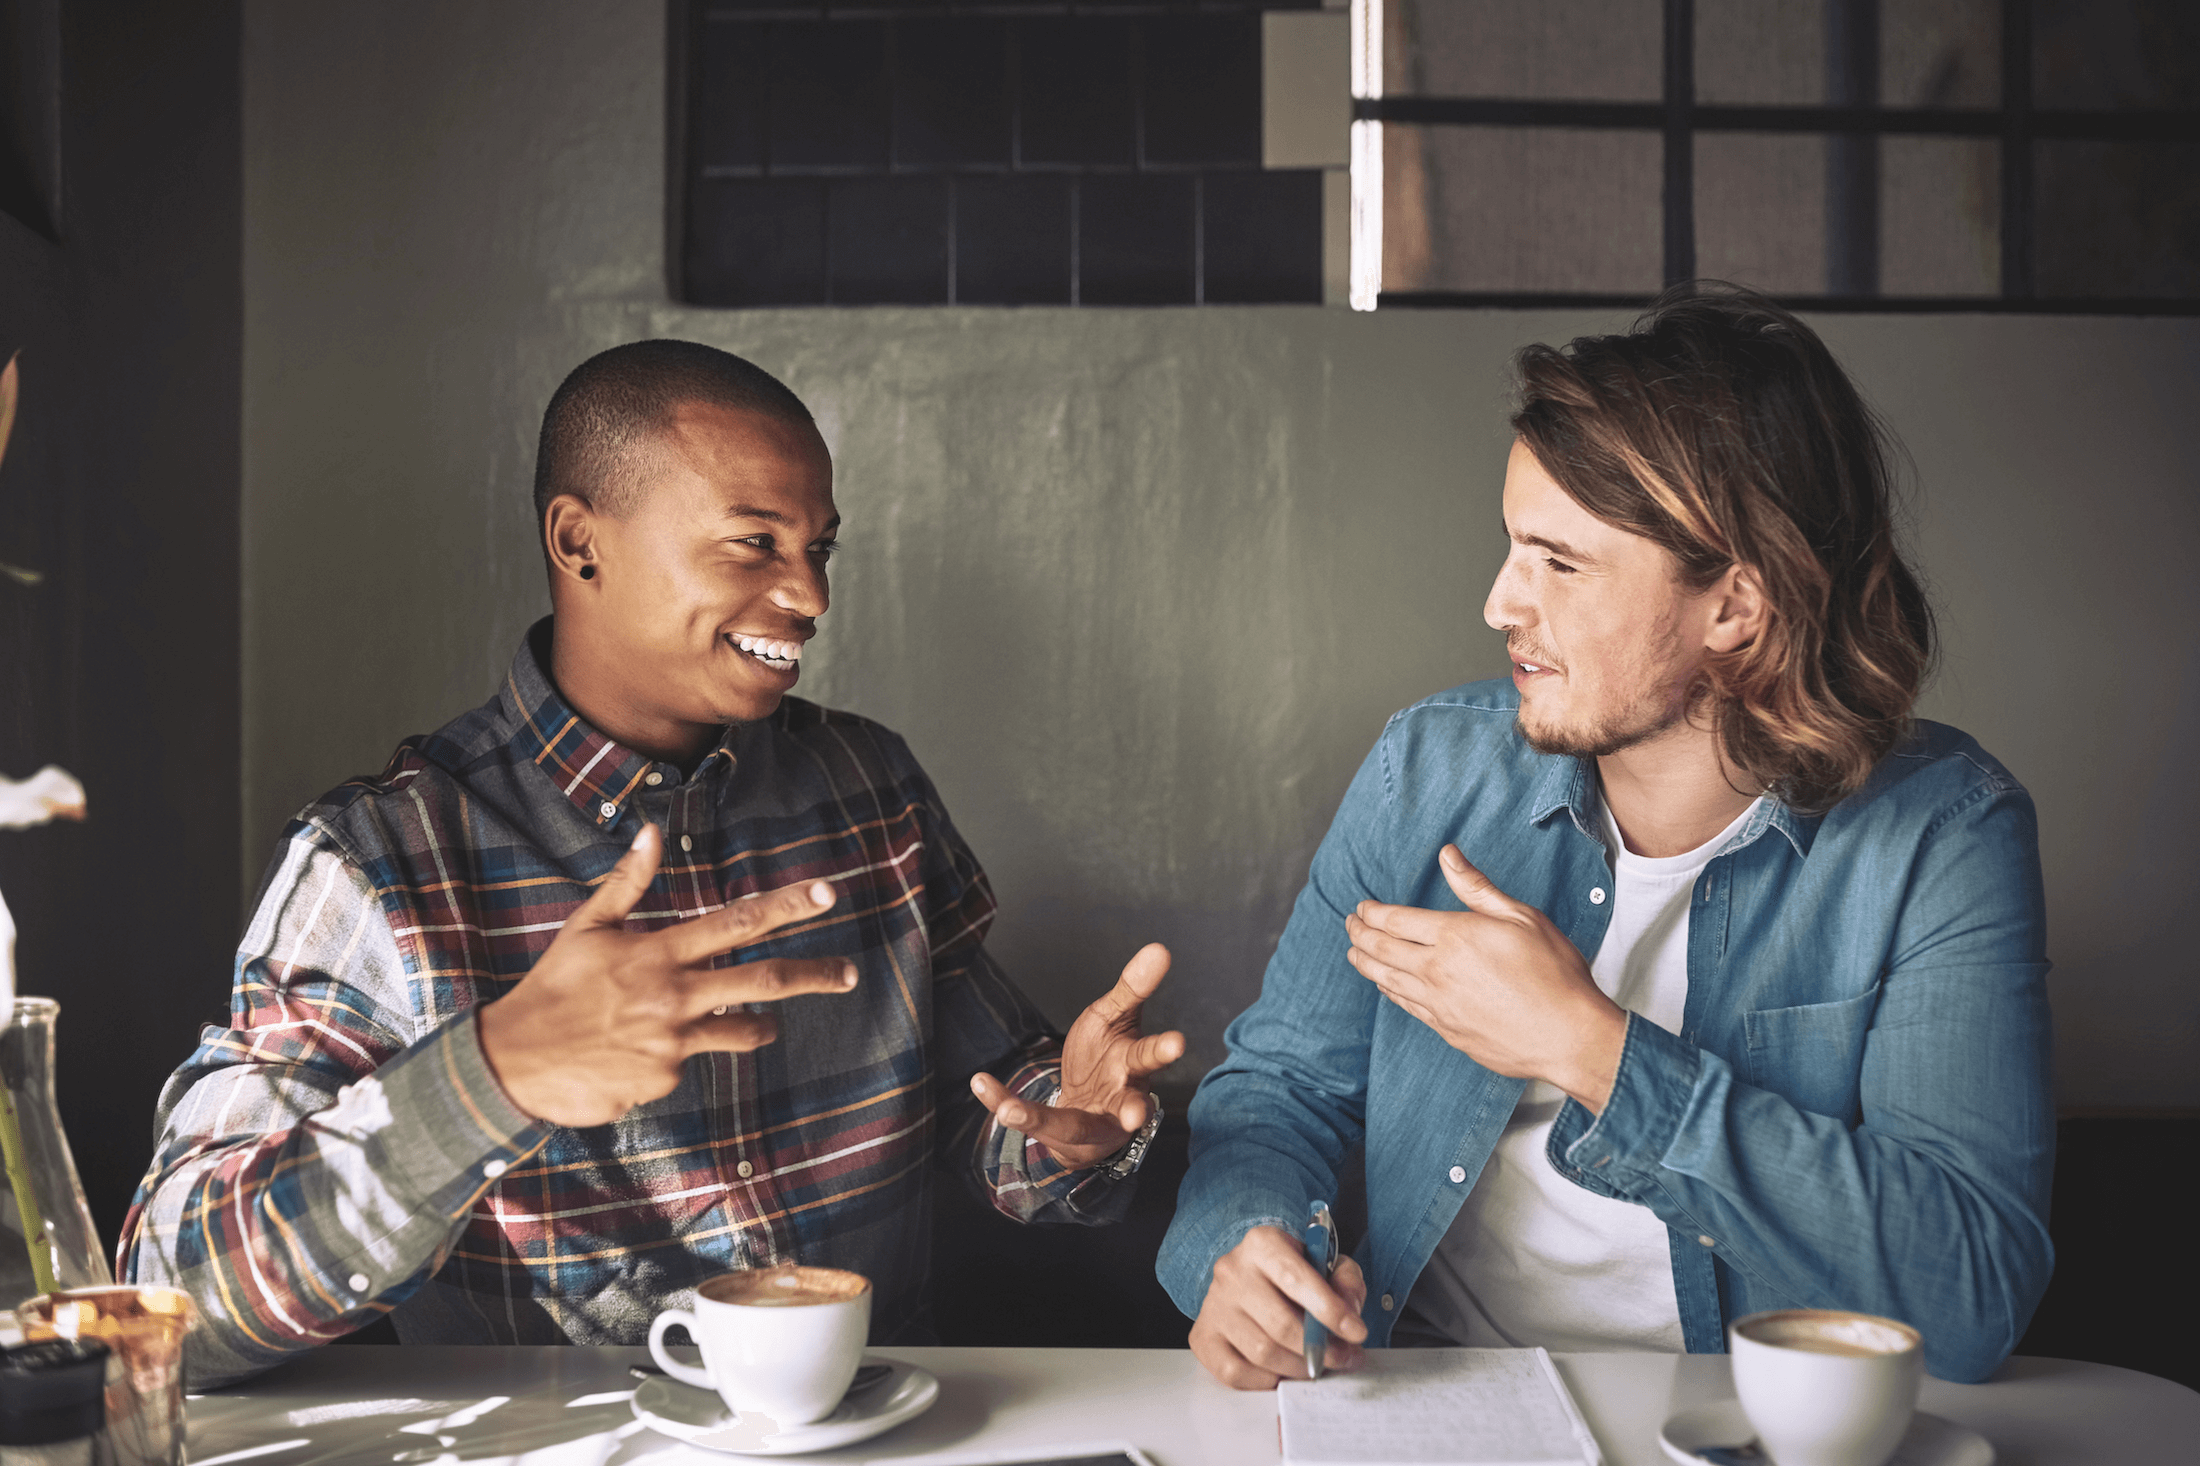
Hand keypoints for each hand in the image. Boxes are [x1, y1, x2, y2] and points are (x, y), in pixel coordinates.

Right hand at [477, 823, 858, 1126]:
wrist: (514, 1063)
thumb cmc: (552, 988)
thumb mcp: (586, 928)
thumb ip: (627, 883)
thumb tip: (650, 832)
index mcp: (657, 952)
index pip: (736, 921)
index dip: (786, 907)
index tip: (827, 894)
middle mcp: (673, 995)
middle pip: (764, 979)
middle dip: (814, 974)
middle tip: (849, 973)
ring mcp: (673, 1041)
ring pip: (743, 1028)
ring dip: (760, 1023)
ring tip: (766, 1021)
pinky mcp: (666, 1078)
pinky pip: (693, 1060)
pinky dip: (681, 1052)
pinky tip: (642, 1050)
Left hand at [968, 942, 1185, 1170]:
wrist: (1090, 1114)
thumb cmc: (1106, 1058)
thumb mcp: (1115, 1017)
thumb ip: (1133, 988)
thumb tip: (1160, 948)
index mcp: (1134, 1066)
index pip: (1150, 1056)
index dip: (1164, 1050)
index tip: (1178, 1042)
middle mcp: (1120, 1100)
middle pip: (1130, 1104)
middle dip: (1135, 1109)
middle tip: (1137, 1116)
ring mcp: (1089, 1122)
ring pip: (1072, 1125)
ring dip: (1041, 1119)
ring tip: (1010, 1112)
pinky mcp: (1057, 1133)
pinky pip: (1027, 1116)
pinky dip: (1000, 1101)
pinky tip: (979, 1082)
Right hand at [1191, 1225, 1367, 1388]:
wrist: (1247, 1277)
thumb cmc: (1290, 1273)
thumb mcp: (1324, 1262)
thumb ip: (1345, 1280)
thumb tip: (1349, 1312)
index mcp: (1262, 1244)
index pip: (1296, 1278)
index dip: (1330, 1310)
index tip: (1357, 1332)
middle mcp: (1232, 1271)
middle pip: (1280, 1324)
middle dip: (1320, 1349)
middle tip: (1343, 1357)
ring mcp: (1213, 1306)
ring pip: (1262, 1352)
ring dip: (1299, 1367)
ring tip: (1317, 1365)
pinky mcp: (1203, 1338)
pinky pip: (1236, 1373)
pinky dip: (1266, 1379)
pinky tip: (1282, 1369)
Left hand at [1346, 845, 1626, 1110]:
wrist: (1568, 1036)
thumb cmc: (1554, 973)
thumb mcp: (1521, 917)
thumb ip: (1476, 887)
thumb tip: (1447, 854)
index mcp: (1454, 936)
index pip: (1396, 920)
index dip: (1373, 912)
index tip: (1361, 907)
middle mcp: (1437, 970)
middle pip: (1381, 949)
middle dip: (1359, 934)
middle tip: (1349, 925)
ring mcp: (1439, 1004)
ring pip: (1386, 980)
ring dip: (1364, 963)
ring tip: (1353, 952)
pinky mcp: (1446, 1030)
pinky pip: (1405, 1006)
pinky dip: (1388, 991)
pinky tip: (1385, 986)